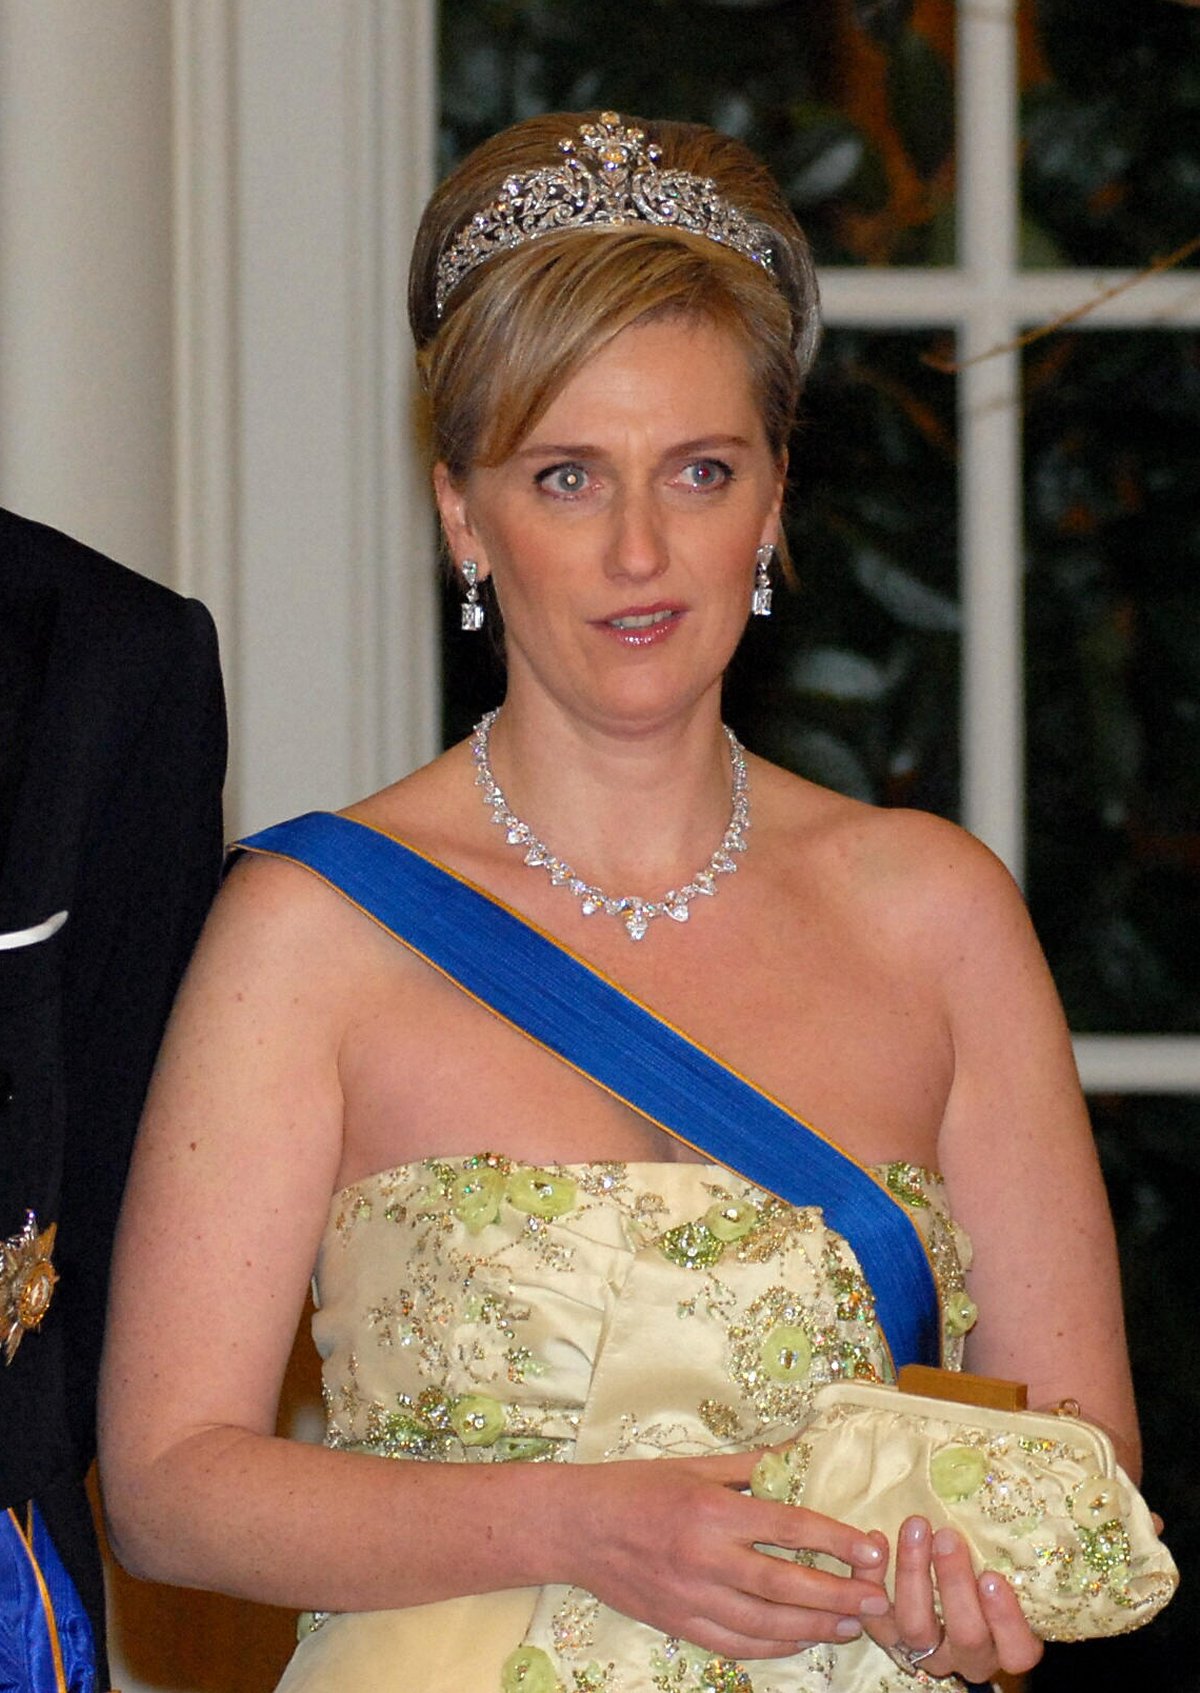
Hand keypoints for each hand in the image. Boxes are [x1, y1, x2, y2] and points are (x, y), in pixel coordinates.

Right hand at [565, 1451, 890, 1660]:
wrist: (576, 1527)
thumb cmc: (636, 1487)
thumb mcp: (693, 1465)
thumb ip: (751, 1465)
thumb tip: (799, 1450)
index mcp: (712, 1510)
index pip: (788, 1528)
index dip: (836, 1541)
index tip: (871, 1550)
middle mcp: (705, 1557)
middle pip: (785, 1584)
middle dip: (838, 1594)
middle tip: (877, 1598)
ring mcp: (692, 1597)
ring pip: (765, 1624)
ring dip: (814, 1627)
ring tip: (850, 1623)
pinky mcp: (679, 1624)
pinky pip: (736, 1644)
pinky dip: (774, 1647)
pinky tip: (801, 1640)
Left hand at [858, 1516, 1043, 1682]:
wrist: (939, 1587)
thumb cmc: (986, 1568)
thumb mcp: (1008, 1567)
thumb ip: (1012, 1552)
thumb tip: (1021, 1494)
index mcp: (1006, 1646)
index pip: (1017, 1651)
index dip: (1006, 1619)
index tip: (992, 1576)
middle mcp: (967, 1656)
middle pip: (966, 1636)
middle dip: (955, 1584)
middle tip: (948, 1537)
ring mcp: (926, 1651)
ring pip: (916, 1628)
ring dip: (914, 1574)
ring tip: (916, 1528)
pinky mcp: (889, 1636)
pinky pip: (875, 1616)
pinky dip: (872, 1577)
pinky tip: (878, 1538)